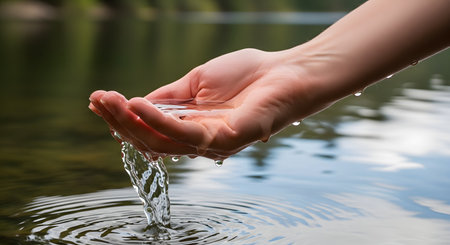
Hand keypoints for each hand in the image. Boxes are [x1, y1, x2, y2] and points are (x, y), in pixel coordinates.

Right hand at [89, 48, 322, 158]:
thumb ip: (168, 97)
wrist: (284, 72)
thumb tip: (135, 104)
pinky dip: (157, 120)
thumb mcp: (196, 82)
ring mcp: (210, 144)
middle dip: (119, 120)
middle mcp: (197, 141)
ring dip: (130, 121)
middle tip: (96, 101)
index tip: (97, 100)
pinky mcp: (224, 141)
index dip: (121, 117)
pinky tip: (136, 105)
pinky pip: (183, 134)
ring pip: (160, 141)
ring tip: (109, 102)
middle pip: (149, 139)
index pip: (149, 129)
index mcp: (190, 127)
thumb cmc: (247, 75)